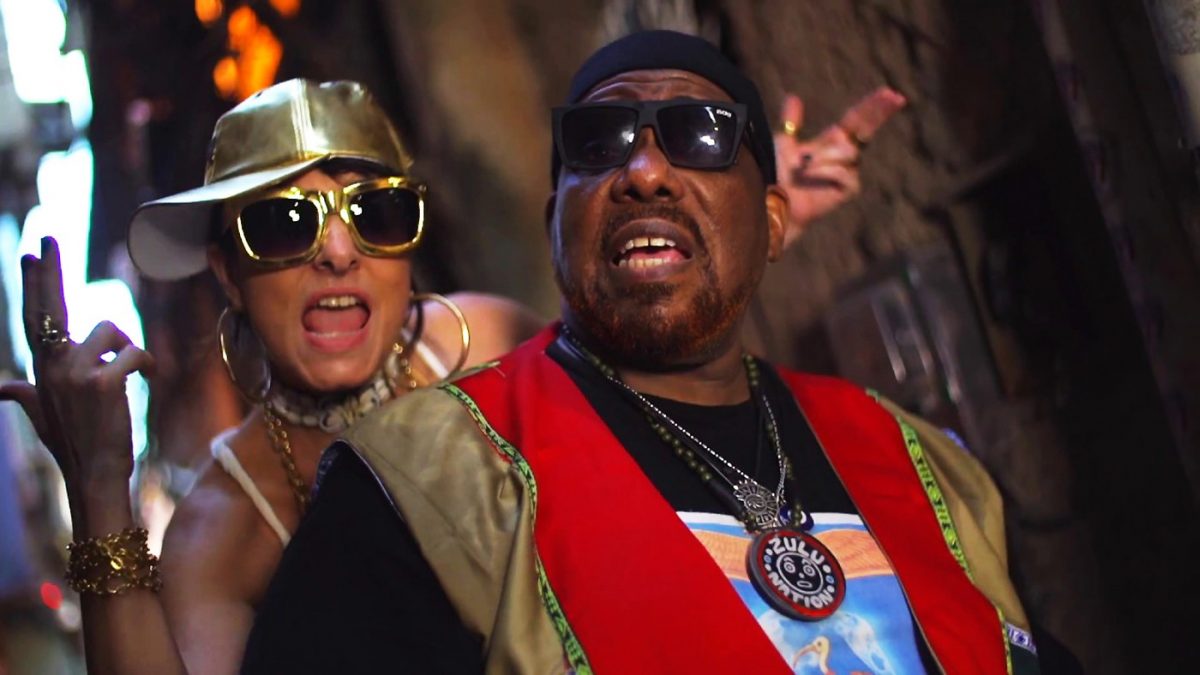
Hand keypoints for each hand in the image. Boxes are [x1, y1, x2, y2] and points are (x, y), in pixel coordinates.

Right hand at [0, 237, 155, 499]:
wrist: (96, 474)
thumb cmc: (77, 444)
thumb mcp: (44, 415)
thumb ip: (25, 395)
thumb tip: (0, 388)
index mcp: (42, 369)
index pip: (35, 318)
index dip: (33, 285)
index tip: (30, 255)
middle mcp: (52, 366)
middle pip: (51, 307)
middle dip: (50, 270)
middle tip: (48, 238)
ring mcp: (75, 373)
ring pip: (112, 332)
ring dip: (129, 351)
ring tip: (130, 380)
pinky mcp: (103, 381)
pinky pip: (135, 351)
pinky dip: (147, 364)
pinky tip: (146, 381)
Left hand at [774, 86, 906, 246]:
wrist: (777, 202)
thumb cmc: (779, 175)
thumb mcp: (783, 143)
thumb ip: (791, 122)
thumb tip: (793, 97)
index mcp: (834, 140)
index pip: (858, 118)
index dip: (874, 105)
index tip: (889, 92)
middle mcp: (846, 153)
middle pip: (867, 128)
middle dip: (879, 111)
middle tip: (894, 97)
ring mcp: (850, 171)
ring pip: (848, 150)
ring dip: (823, 155)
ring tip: (802, 165)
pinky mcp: (850, 188)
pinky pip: (843, 170)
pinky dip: (822, 169)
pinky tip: (808, 175)